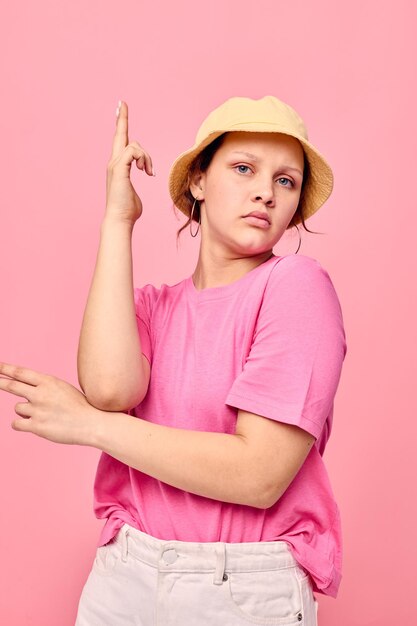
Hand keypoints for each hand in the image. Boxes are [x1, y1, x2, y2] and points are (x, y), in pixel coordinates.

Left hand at [0, 362, 99, 445]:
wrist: (91, 423)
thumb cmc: (78, 406)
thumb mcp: (62, 389)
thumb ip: (42, 387)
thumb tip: (21, 388)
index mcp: (48, 382)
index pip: (21, 373)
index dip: (5, 369)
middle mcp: (41, 394)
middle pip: (12, 386)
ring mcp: (38, 410)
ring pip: (18, 408)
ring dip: (26, 411)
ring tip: (44, 414)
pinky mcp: (36, 426)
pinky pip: (16, 423)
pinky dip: (22, 424)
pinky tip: (35, 424)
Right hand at [105, 100, 155, 224]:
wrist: (119, 220)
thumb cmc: (127, 210)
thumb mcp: (134, 192)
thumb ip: (136, 181)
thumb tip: (143, 179)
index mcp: (117, 166)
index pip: (119, 142)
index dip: (120, 126)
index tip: (119, 111)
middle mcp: (113, 162)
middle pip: (120, 135)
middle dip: (122, 119)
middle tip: (122, 103)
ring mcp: (114, 164)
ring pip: (134, 145)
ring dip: (146, 157)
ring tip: (149, 172)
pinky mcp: (119, 168)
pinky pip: (134, 151)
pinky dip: (144, 159)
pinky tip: (147, 172)